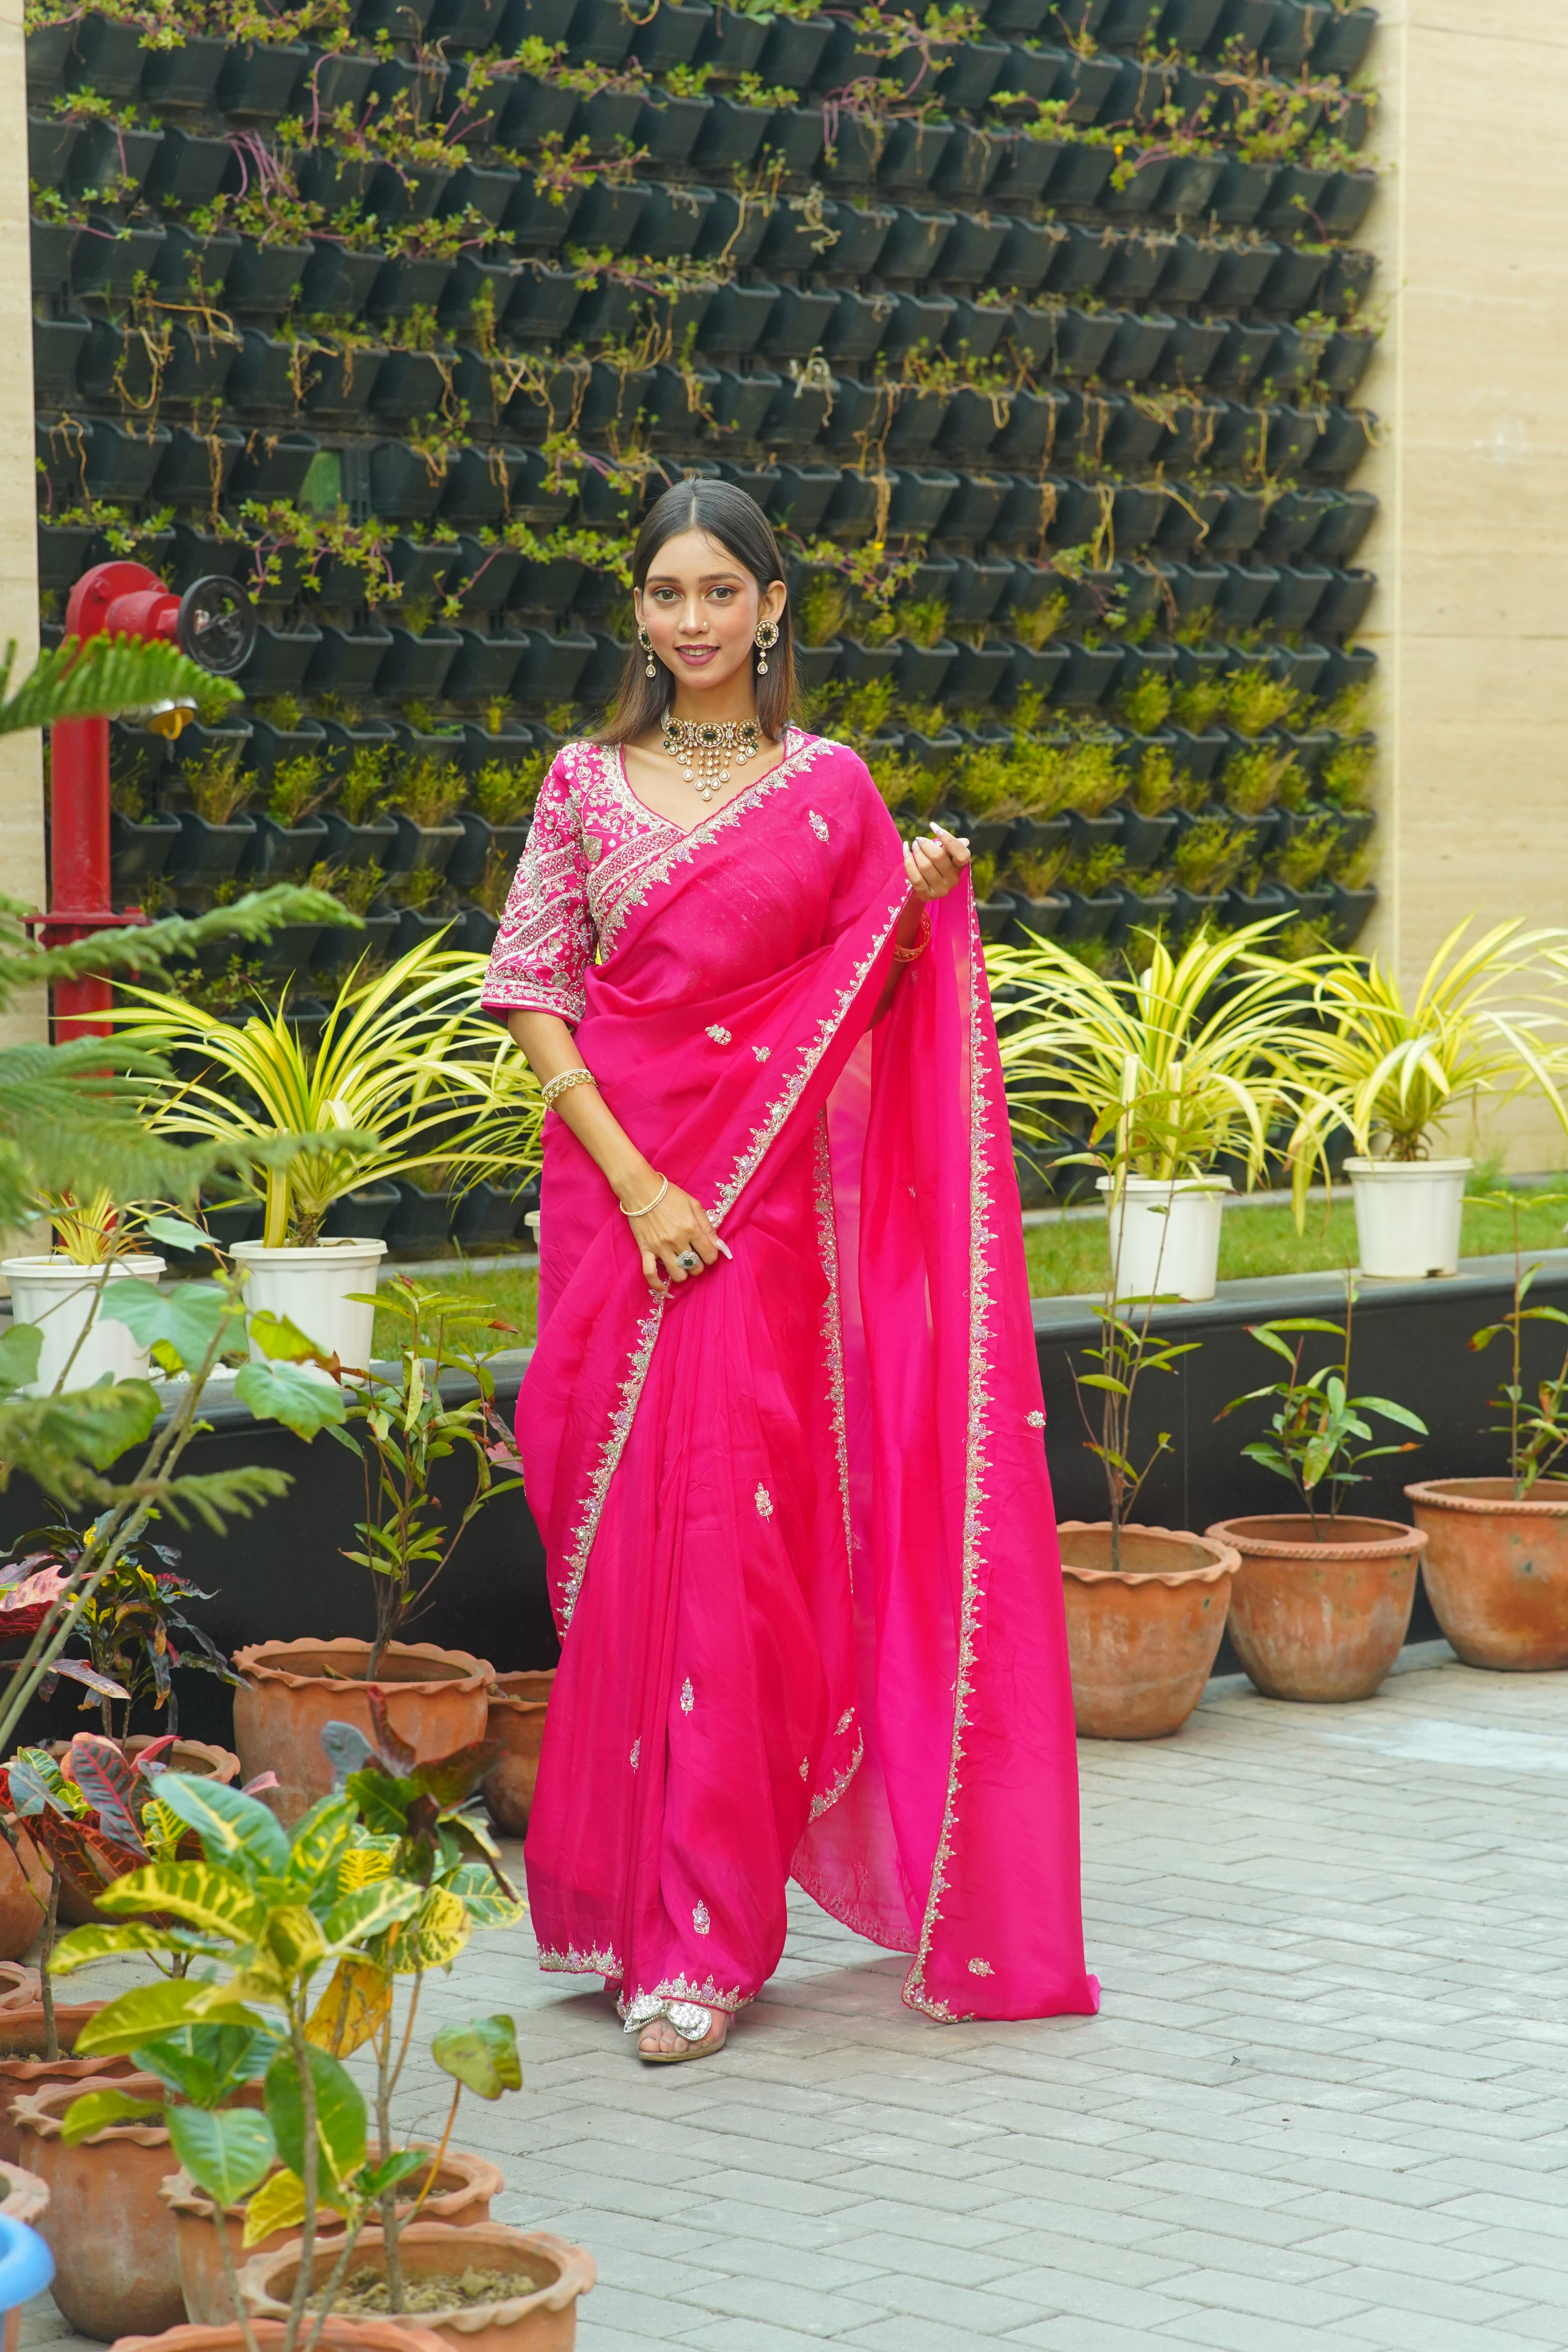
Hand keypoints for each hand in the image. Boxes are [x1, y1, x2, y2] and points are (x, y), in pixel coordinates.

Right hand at [625, 1176, 722, 1291]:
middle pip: (695, 1267)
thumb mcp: (694, 1205)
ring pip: (678, 1274)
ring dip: (683, 1273)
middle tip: (695, 1257)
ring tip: (682, 1265)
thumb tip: (721, 1246)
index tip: (707, 1251)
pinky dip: (658, 1285)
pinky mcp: (646, 1250)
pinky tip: (666, 1290)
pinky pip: (650, 1274)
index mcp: (692, 1228)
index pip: (710, 1255)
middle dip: (698, 1265)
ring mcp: (660, 1247)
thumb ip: (708, 1227)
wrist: (641, 1190)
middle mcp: (677, 1241)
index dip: (711, 1256)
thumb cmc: (669, 1195)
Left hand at [904, 821, 971, 901]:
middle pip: (938, 857)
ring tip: (913, 845)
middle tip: (919, 840)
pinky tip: (906, 851)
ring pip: (925, 866)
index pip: (961, 854)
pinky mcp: (926, 895)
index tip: (934, 827)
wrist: (927, 888)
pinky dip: (908, 861)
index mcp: (960, 867)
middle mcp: (953, 880)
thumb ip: (953, 847)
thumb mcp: (948, 856)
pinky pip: (915, 876)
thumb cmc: (938, 866)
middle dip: (925, 844)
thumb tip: (964, 841)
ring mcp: (940, 889)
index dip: (948, 839)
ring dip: (916, 852)